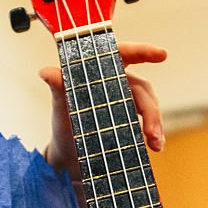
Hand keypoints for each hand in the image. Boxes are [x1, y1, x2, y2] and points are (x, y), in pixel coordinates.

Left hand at [41, 42, 166, 179]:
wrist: (68, 156)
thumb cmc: (63, 125)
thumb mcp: (60, 107)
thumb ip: (58, 88)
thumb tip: (46, 72)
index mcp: (101, 73)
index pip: (123, 55)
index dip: (143, 51)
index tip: (161, 54)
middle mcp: (117, 84)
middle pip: (142, 89)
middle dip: (150, 110)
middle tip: (150, 132)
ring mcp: (126, 102)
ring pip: (149, 106)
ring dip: (156, 124)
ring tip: (155, 144)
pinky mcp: (132, 121)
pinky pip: (149, 122)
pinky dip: (155, 134)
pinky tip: (156, 147)